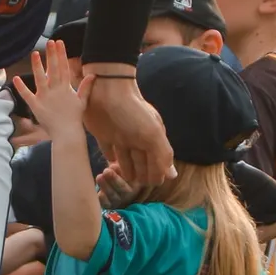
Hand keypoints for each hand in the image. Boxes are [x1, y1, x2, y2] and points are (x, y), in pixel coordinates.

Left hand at [11, 42, 87, 135]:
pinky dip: (21, 87)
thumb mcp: (82, 101)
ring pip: (40, 78)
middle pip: (53, 69)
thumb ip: (86, 87)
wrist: (67, 133)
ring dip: (37, 66)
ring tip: (34, 54)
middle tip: (49, 42)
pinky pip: (27, 95)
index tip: (59, 43)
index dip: (61, 54)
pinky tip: (16, 78)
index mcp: (65, 88)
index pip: (63, 67)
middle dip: (51, 55)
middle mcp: (55, 90)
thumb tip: (92, 75)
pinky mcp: (36, 106)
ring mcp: (45, 97)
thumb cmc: (75, 118)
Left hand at [82, 69, 174, 187]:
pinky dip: (109, 158)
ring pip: (126, 159)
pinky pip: (108, 150)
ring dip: (126, 169)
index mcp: (152, 137)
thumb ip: (163, 155)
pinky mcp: (104, 134)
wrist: (106, 89)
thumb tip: (171, 176)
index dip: (155, 173)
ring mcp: (121, 136)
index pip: (156, 162)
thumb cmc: (132, 112)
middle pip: (142, 162)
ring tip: (126, 179)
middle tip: (138, 185)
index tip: (151, 184)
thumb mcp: (152, 133)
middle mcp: (138, 138)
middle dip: (142, 173)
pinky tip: (110, 165)